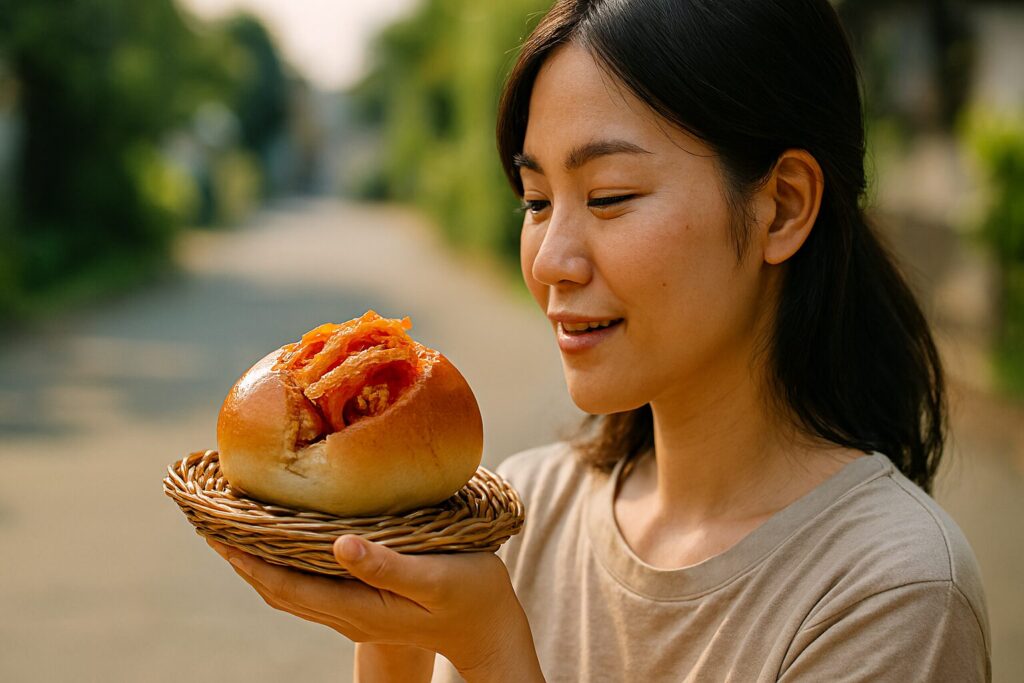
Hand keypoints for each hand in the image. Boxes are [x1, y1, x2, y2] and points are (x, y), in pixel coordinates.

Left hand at [207, 536, 543, 681]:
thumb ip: (387, 565)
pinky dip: (285, 560)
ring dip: (259, 559)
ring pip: (289, 587)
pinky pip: (309, 582)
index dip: (246, 558)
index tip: (216, 528)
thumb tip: (339, 544)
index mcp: (355, 605)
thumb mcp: (434, 579)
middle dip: (241, 556)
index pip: (283, 584)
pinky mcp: (364, 599)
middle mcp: (345, 611)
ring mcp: (353, 608)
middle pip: (276, 587)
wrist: (487, 629)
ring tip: (237, 526)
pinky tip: (288, 538)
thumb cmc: (469, 598)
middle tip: (213, 519)